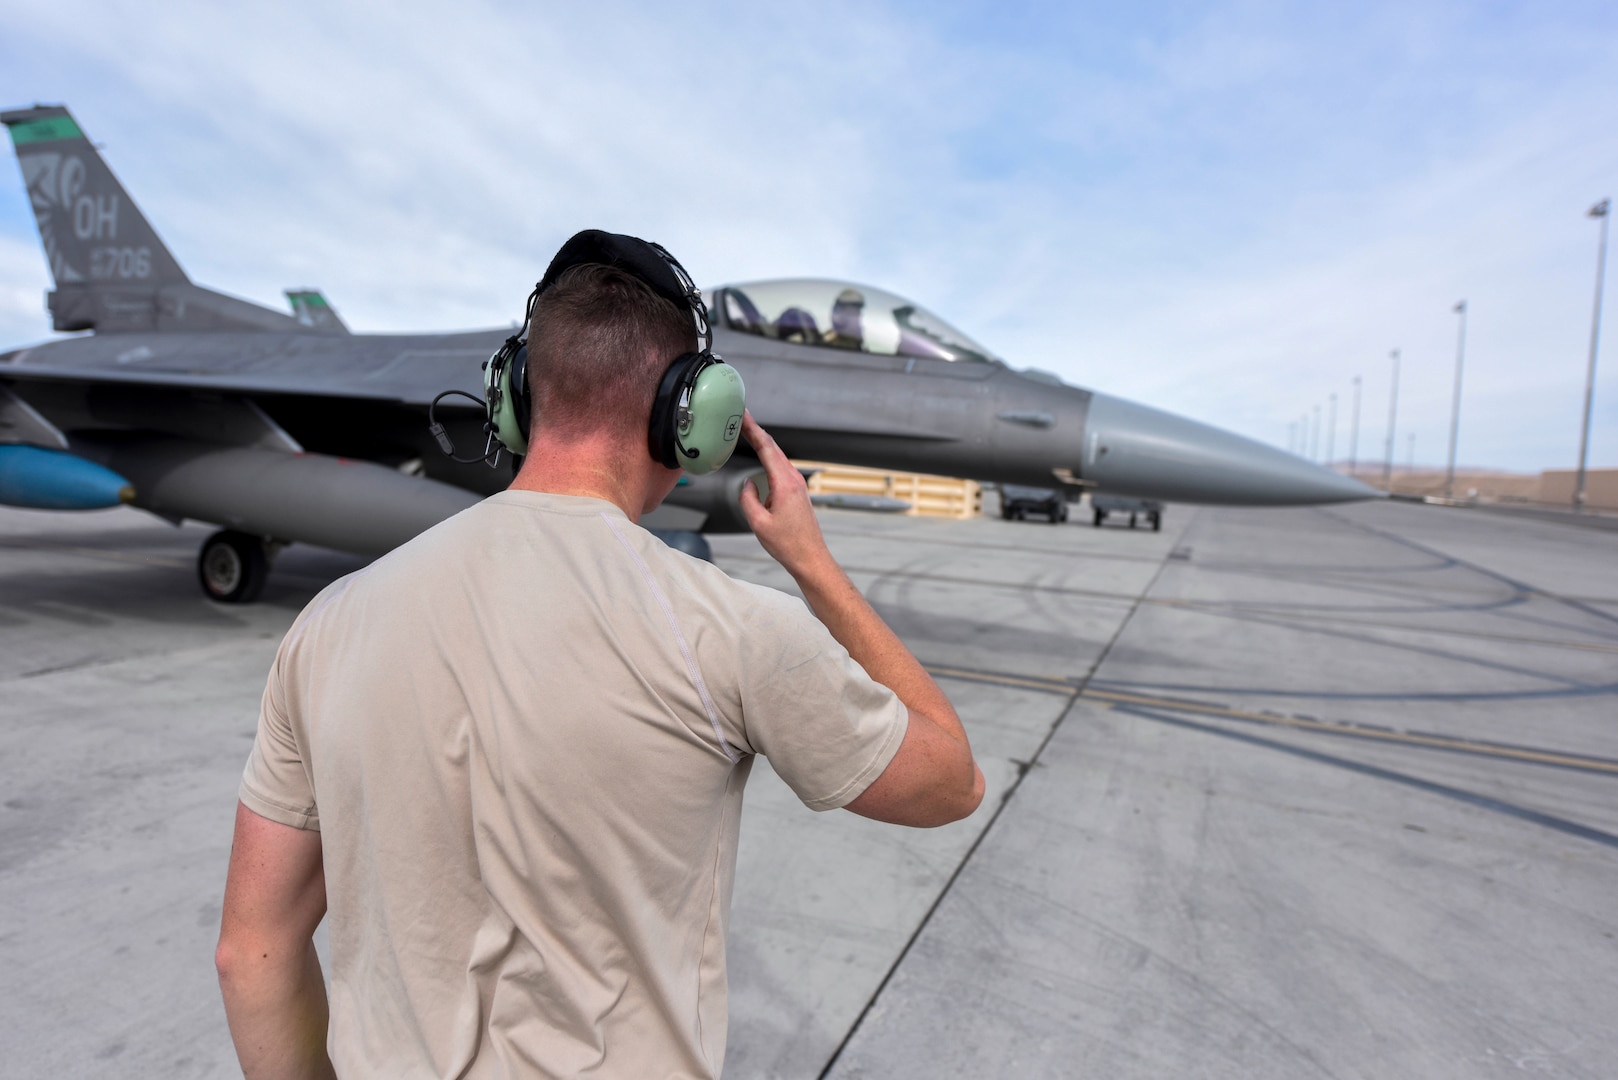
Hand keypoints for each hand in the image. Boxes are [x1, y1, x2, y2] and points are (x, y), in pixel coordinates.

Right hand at [737, 412, 834, 579]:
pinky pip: (780, 468)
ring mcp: (798, 485)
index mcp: (785, 484)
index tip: (743, 415)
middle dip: (756, 430)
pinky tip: (762, 455)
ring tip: (747, 431)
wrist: (810, 558)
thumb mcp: (758, 523)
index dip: (753, 429)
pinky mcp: (797, 492)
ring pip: (778, 456)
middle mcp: (794, 480)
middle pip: (773, 447)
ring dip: (763, 442)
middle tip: (741, 417)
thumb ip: (748, 499)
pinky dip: (769, 456)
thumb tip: (748, 484)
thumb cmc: (788, 544)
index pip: (767, 448)